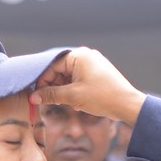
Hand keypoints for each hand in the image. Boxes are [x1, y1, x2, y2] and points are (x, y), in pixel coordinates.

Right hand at [33, 48, 147, 133]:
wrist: (127, 105)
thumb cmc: (102, 97)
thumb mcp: (73, 96)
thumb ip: (51, 95)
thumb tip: (34, 97)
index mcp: (79, 55)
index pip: (52, 65)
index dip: (43, 81)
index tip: (37, 94)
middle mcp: (86, 56)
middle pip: (61, 70)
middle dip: (55, 87)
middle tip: (50, 101)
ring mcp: (93, 64)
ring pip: (70, 76)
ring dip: (65, 91)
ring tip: (66, 104)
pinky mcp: (98, 73)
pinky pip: (80, 79)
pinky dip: (75, 90)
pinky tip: (77, 104)